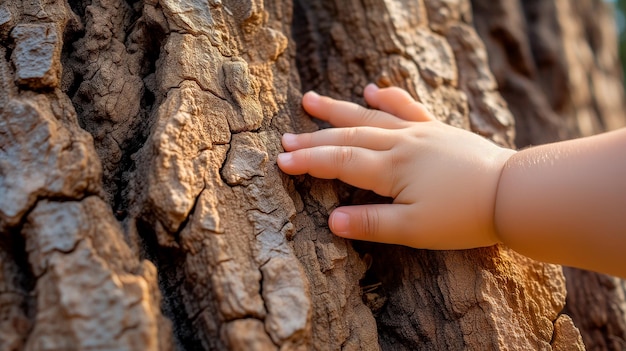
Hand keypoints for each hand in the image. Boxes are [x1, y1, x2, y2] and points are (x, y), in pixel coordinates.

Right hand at [277, 84, 514, 249]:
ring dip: (339, 110)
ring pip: (371, 117)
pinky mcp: (438, 130)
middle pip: (348, 136)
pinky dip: (387, 98)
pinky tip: (371, 90)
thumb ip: (370, 223)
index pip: (339, 161)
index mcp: (391, 169)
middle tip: (285, 137)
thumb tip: (331, 220)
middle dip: (314, 138)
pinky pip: (408, 108)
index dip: (309, 161)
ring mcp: (420, 133)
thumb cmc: (463, 217)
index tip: (281, 160)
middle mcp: (401, 144)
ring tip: (311, 100)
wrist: (513, 194)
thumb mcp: (414, 230)